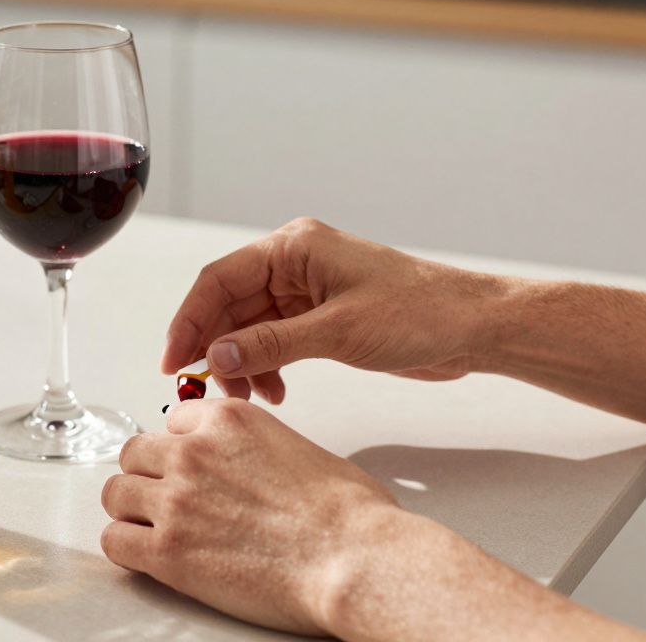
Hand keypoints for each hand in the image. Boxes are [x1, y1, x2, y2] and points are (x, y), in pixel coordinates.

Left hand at [99, 398, 401, 634]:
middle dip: (148, 476)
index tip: (189, 468)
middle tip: (168, 501)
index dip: (180, 447)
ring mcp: (175, 500)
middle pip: (135, 454)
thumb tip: (253, 468)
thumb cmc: (348, 514)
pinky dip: (127, 549)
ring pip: (116, 494)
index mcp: (228, 420)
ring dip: (132, 511)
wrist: (353, 558)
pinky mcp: (167, 550)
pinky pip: (114, 541)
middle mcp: (193, 453)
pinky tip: (149, 556)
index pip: (173, 421)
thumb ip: (258, 448)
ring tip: (155, 530)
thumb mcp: (301, 449)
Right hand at [162, 218, 503, 401]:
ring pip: (248, 327)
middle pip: (228, 305)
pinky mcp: (320, 318)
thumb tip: (214, 357)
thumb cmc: (419, 313)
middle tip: (202, 389)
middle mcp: (293, 264)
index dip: (189, 321)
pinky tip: (275, 391)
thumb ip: (271, 344)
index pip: (219, 280)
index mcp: (293, 248)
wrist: (474, 328)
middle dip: (213, 348)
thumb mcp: (338, 331)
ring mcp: (306, 291)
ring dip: (241, 363)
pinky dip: (265, 366)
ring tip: (249, 398)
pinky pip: (273, 341)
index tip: (172, 361)